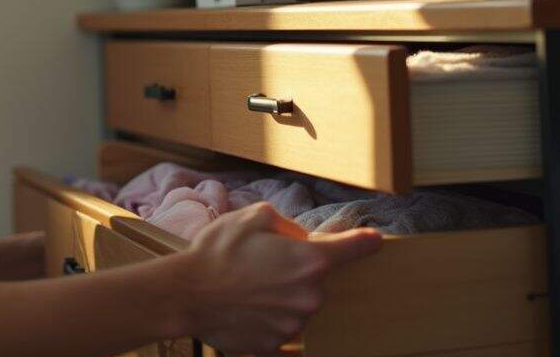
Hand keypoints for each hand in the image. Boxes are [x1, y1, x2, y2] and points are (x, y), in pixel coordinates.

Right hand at [176, 202, 381, 355]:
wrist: (185, 294)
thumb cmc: (218, 251)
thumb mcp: (253, 216)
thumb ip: (287, 224)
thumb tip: (300, 238)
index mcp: (310, 261)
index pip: (354, 249)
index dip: (365, 242)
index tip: (374, 241)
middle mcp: (310, 296)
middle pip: (316, 280)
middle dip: (296, 271)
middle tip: (262, 264)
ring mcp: (294, 325)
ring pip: (298, 305)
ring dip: (281, 296)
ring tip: (246, 287)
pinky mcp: (276, 345)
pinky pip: (279, 328)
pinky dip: (266, 318)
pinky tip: (243, 307)